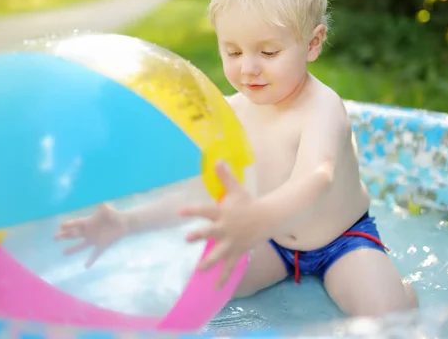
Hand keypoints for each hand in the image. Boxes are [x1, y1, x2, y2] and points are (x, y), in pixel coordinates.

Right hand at [54, 203, 126, 267]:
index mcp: (89, 222)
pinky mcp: (101, 245)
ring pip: (81, 245)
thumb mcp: (108, 210)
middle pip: (74, 234)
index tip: (60, 226)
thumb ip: (104, 208)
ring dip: (73, 249)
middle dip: (65, 235)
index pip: (77, 223)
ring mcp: (94, 239)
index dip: (69, 224)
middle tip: (55, 237)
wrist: (123, 223)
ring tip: (63, 253)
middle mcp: (89, 232)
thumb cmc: (114, 215)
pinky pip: (95, 254)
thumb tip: (103, 204)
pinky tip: (86, 266)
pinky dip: (91, 260)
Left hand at [179, 161, 268, 288]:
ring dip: (209, 261)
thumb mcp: (236, 189)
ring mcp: (232, 242)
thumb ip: (224, 177)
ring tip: (198, 270)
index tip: (179, 212)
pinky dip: (223, 278)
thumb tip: (217, 159)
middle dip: (199, 236)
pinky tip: (215, 288)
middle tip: (187, 238)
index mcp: (223, 212)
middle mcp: (226, 228)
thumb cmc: (247, 202)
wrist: (268, 217)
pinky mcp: (237, 252)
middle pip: (211, 232)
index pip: (205, 210)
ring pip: (219, 253)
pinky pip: (229, 267)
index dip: (192, 210)